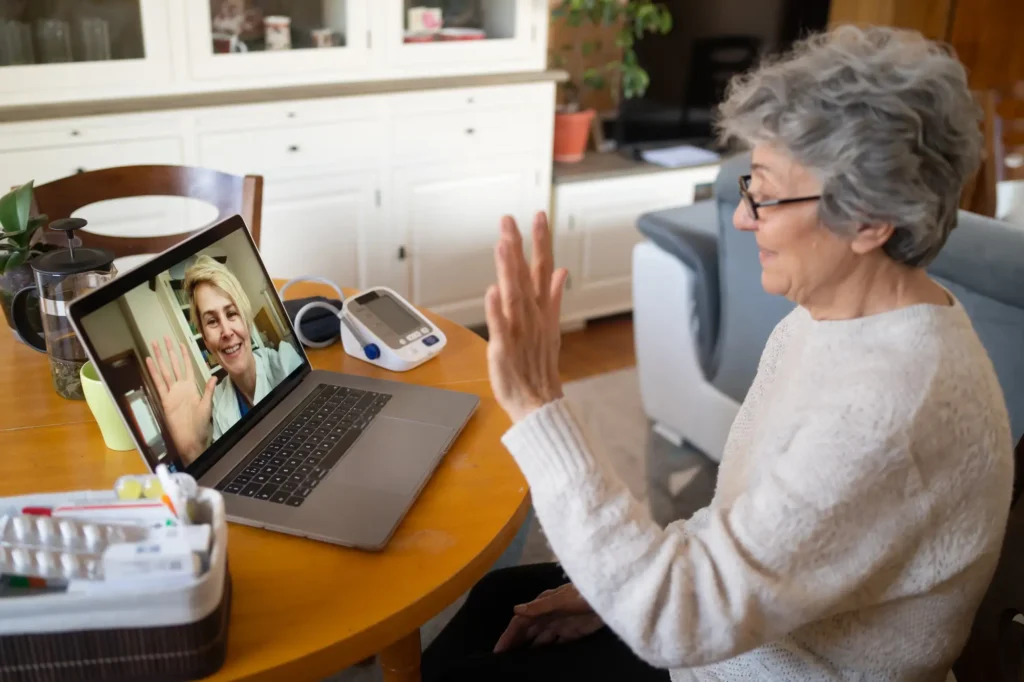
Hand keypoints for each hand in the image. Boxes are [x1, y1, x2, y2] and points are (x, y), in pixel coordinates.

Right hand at [145, 336, 216, 463]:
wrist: (191, 439)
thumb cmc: (200, 425)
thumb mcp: (207, 405)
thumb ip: (208, 390)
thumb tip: (214, 377)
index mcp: (191, 387)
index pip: (187, 367)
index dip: (184, 355)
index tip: (181, 343)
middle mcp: (180, 388)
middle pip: (174, 365)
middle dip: (169, 352)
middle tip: (164, 339)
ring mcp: (172, 393)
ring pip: (165, 371)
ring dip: (160, 358)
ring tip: (154, 345)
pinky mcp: (165, 399)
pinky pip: (159, 383)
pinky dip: (153, 372)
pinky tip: (150, 362)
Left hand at [485, 212, 568, 422]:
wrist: (538, 401)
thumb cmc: (539, 366)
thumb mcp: (550, 327)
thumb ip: (553, 296)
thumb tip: (561, 271)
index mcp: (541, 309)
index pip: (542, 268)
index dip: (541, 242)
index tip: (538, 216)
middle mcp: (532, 316)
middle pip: (526, 276)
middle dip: (519, 246)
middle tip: (510, 220)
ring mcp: (519, 331)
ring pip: (514, 294)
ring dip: (509, 269)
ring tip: (504, 245)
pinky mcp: (505, 348)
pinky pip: (500, 326)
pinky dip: (497, 309)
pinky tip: (493, 290)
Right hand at [494, 582, 602, 651]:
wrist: (608, 596)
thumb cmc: (581, 594)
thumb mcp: (559, 599)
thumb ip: (538, 606)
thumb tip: (515, 609)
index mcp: (541, 605)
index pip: (520, 622)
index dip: (508, 636)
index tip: (498, 651)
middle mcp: (547, 616)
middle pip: (527, 633)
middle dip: (515, 644)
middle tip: (504, 660)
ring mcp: (559, 625)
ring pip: (539, 639)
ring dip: (530, 649)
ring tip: (520, 663)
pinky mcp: (573, 633)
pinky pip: (556, 644)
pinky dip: (548, 652)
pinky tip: (543, 661)